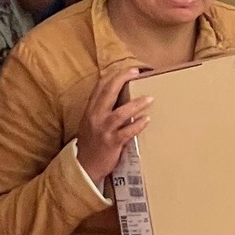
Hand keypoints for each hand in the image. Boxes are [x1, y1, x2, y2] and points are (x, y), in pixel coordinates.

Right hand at [75, 64, 149, 185]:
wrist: (84, 166)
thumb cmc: (91, 142)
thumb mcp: (91, 122)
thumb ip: (101, 109)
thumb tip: (120, 94)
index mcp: (90, 110)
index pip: (100, 87)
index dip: (113, 75)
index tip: (128, 68)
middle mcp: (95, 117)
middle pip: (108, 93)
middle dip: (122, 79)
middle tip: (136, 71)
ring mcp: (103, 130)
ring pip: (120, 113)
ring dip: (136, 105)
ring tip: (150, 99)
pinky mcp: (111, 143)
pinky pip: (126, 132)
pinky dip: (137, 125)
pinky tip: (146, 120)